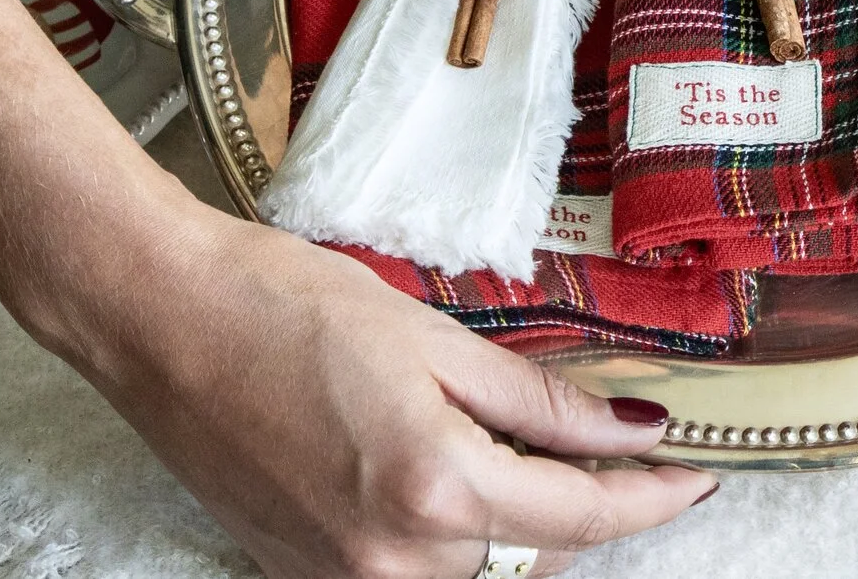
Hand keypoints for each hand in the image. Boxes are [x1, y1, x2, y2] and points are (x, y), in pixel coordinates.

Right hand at [0, 0, 709, 578]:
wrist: (158, 319)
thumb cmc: (284, 305)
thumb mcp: (433, 335)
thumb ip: (539, 398)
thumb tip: (631, 430)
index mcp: (437, 489)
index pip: (583, 514)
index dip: (654, 496)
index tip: (699, 472)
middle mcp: (394, 559)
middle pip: (535, 558)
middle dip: (585, 509)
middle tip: (617, 445)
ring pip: (476, 575)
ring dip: (516, 527)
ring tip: (530, 453)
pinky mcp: (304, 576)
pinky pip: (410, 574)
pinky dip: (450, 536)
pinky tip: (451, 473)